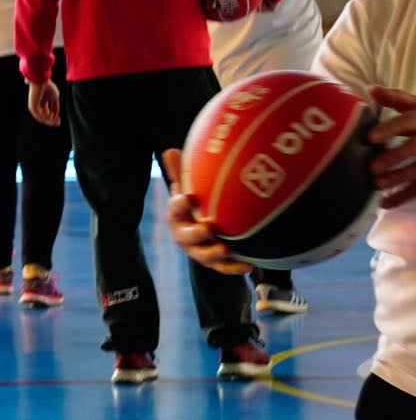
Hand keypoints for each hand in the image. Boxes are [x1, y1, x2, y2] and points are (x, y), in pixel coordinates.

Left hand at [27, 78, 60, 127]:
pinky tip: (51, 116)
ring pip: (42, 118)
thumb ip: (55, 107)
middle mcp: (37, 106)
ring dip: (49, 120)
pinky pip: (40, 116)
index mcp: (42, 103)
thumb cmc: (48, 87)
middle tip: (58, 124)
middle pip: (44, 117)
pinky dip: (46, 117)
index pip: (47, 113)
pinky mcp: (32, 107)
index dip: (53, 118)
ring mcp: (34, 107)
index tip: (59, 121)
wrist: (41, 82)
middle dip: (51, 122)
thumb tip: (56, 116)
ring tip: (55, 120)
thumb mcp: (55, 98)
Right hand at [159, 149, 250, 273]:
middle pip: (186, 237)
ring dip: (213, 254)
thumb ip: (181, 173)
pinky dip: (235, 268)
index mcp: (178, 216)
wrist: (204, 231)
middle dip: (196, 233)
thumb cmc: (195, 205)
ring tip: (226, 249)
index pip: (176, 209)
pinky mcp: (215, 262)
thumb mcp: (188, 188)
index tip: (188, 196)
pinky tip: (249, 264)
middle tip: (208, 227)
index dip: (180, 204)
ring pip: (203, 256)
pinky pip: (224, 268)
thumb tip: (170, 150)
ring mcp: (199, 250)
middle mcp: (185, 235)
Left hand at [364, 85, 415, 208]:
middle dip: (395, 157)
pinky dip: (404, 196)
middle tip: (372, 168)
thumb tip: (372, 89)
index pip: (406, 121)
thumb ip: (396, 98)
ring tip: (376, 186)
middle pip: (414, 147)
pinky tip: (386, 205)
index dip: (389, 129)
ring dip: (399, 178)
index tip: (369, 138)